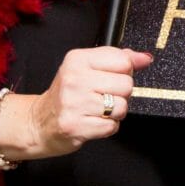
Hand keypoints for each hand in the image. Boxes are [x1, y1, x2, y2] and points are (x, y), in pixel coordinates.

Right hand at [16, 46, 153, 158]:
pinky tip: (92, 122)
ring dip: (114, 113)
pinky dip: (107, 127)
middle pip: (126, 84)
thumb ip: (118, 60)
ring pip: (121, 107)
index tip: (111, 77)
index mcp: (77, 59)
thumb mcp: (87, 68)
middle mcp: (74, 79)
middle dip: (120, 94)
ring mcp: (74, 103)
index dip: (124, 72)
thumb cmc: (67, 95)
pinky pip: (112, 126)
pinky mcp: (75, 126)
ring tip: (97, 110)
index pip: (123, 61)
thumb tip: (144, 58)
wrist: (39, 123)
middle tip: (102, 97)